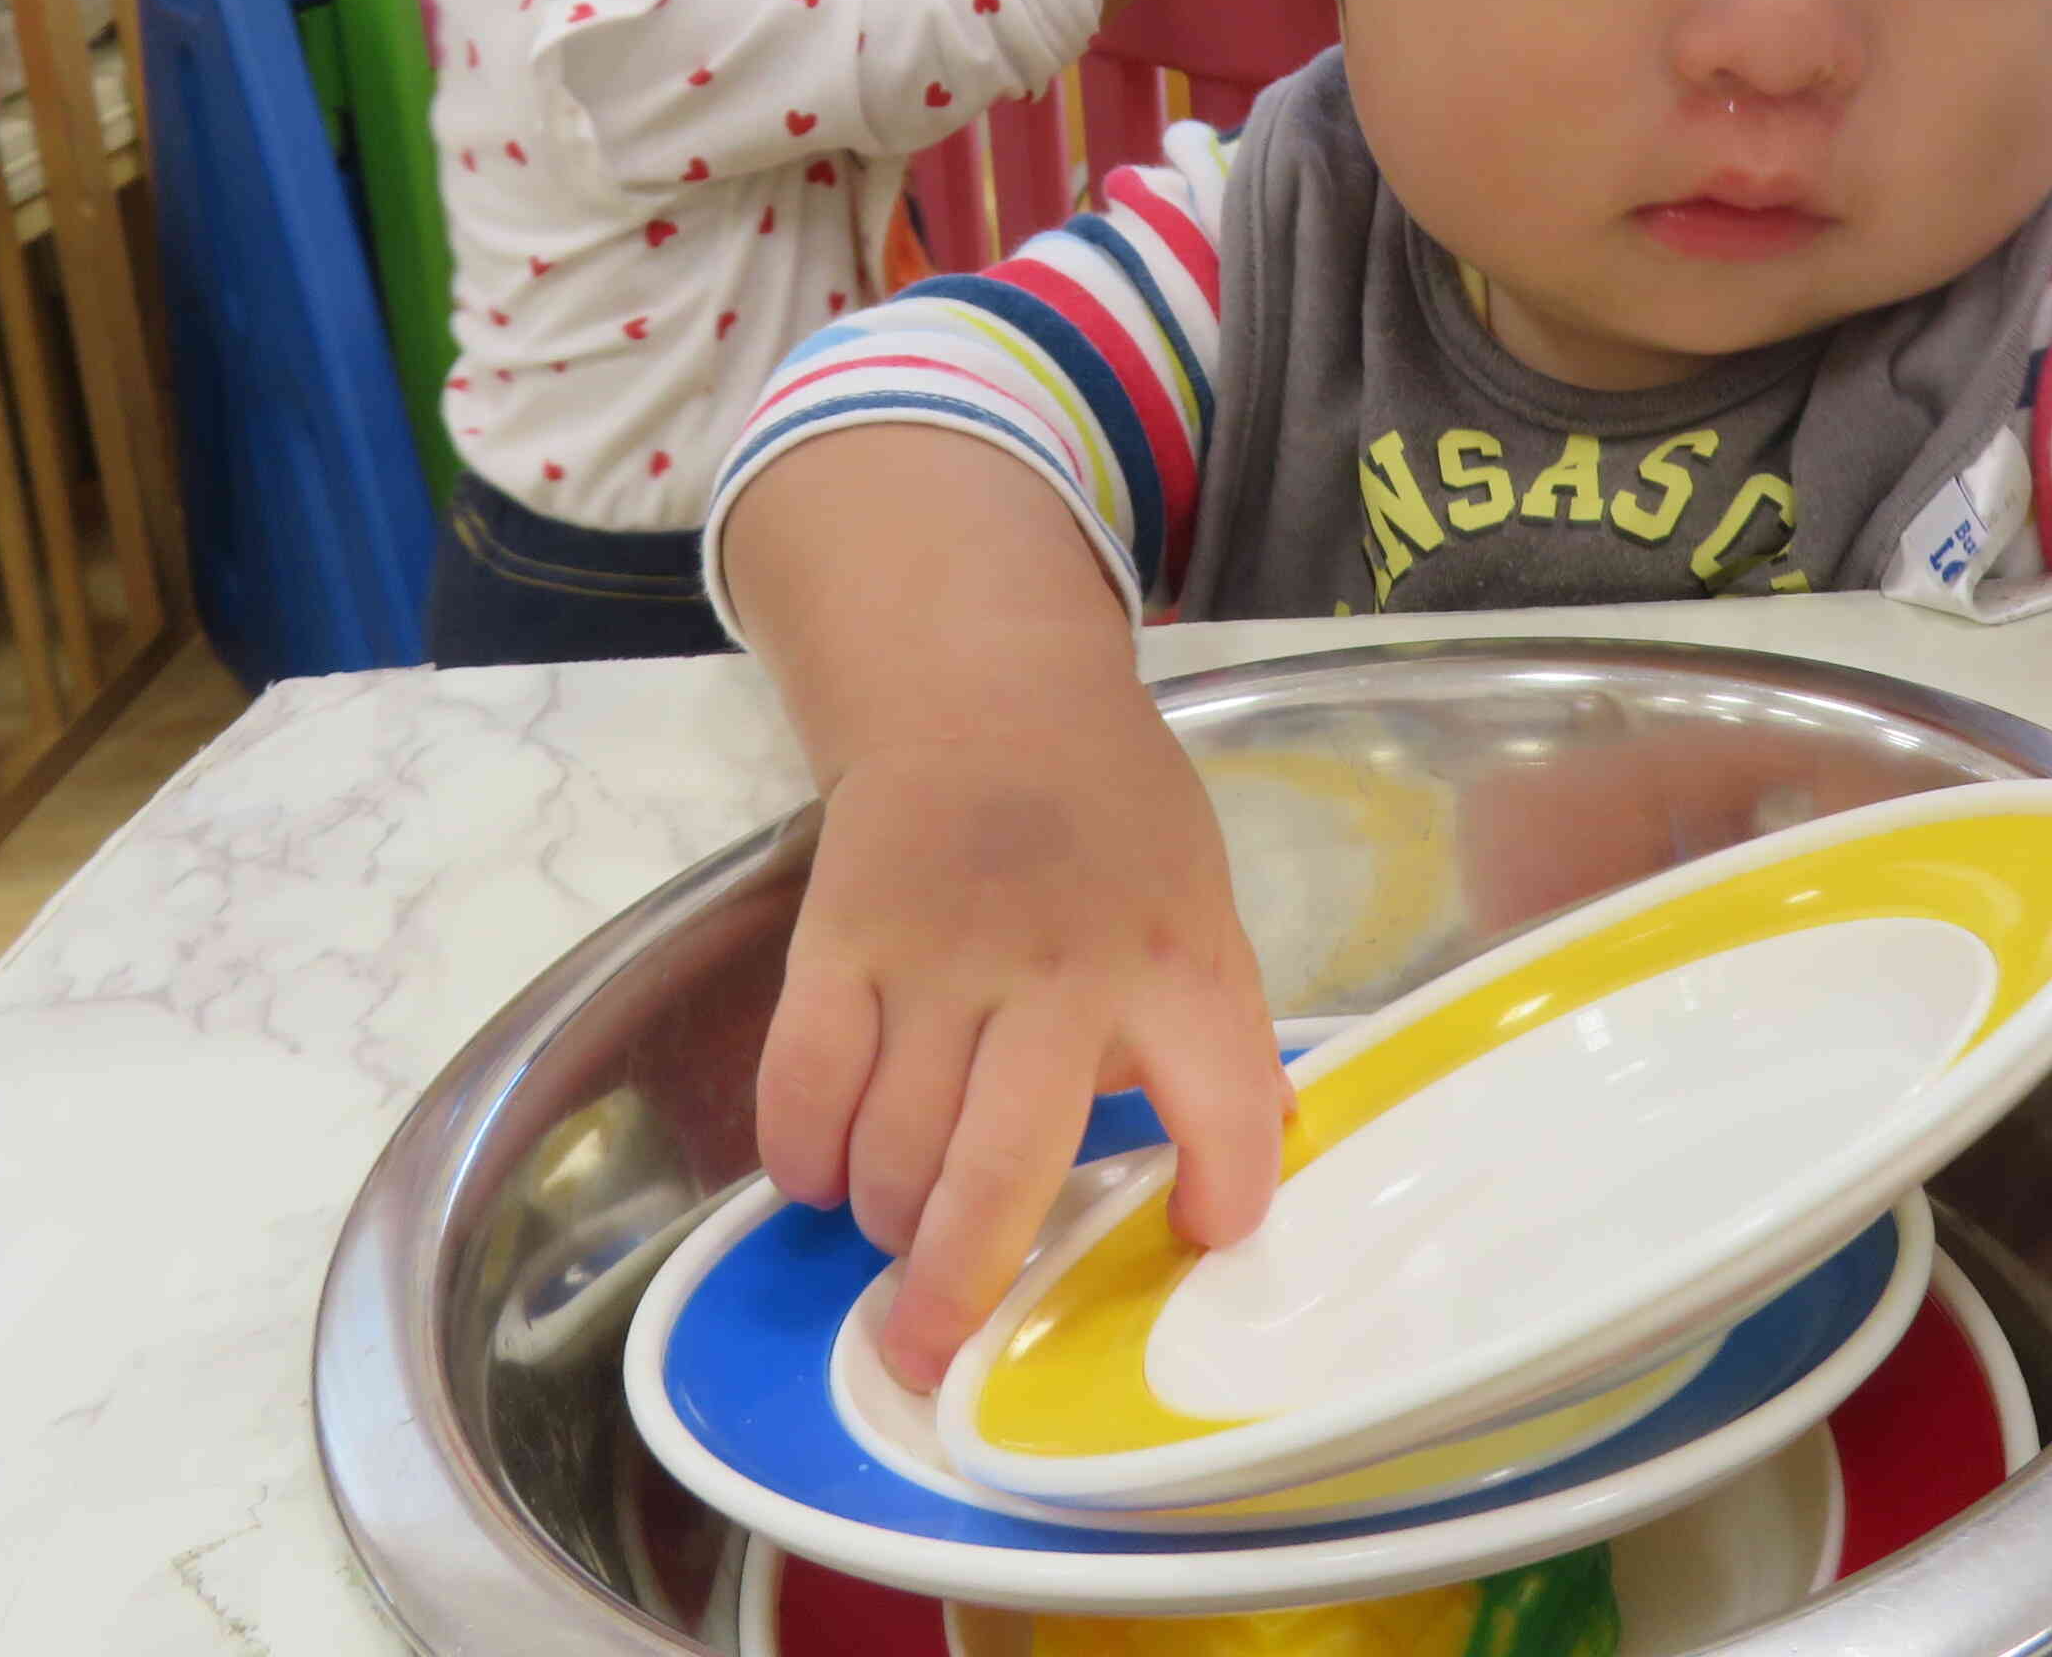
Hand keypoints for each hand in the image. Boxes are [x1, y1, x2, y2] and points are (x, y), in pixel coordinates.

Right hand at [756, 706, 1288, 1392]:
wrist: (989, 694)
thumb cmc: (1111, 817)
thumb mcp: (1204, 906)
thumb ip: (1219, 1033)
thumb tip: (1250, 1162)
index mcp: (1172, 961)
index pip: (1223, 1107)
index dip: (1222, 1191)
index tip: (1200, 1236)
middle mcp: (1056, 970)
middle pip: (998, 1169)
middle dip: (959, 1289)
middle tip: (932, 1356)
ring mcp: (936, 957)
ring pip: (890, 1145)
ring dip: (886, 1220)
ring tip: (898, 1231)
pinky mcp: (839, 939)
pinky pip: (801, 1082)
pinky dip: (801, 1154)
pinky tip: (819, 1175)